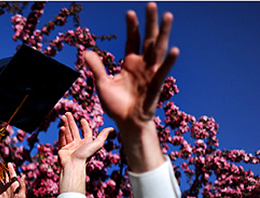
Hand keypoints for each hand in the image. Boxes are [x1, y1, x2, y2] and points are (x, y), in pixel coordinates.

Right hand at [0, 163, 25, 197]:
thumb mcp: (21, 195)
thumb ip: (22, 185)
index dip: (10, 169)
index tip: (8, 163)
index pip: (12, 175)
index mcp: (15, 186)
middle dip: (1, 170)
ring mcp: (3, 190)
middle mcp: (9, 187)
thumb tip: (23, 175)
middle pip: (5, 176)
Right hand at [58, 112, 112, 168]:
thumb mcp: (97, 144)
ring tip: (62, 117)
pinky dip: (62, 133)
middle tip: (67, 113)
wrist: (74, 165)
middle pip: (74, 130)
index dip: (85, 125)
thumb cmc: (85, 155)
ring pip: (67, 133)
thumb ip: (103, 136)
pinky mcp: (63, 149)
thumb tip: (112, 129)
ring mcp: (70, 146)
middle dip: (71, 121)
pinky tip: (62, 127)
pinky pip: (62, 139)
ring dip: (65, 124)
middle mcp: (78, 144)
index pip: (86, 132)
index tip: (82, 119)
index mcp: (87, 143)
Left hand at [84, 2, 177, 131]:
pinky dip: (168, 61)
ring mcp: (151, 73)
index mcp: (129, 63)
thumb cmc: (116, 105)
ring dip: (163, 33)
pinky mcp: (156, 85)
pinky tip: (174, 49)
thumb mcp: (102, 84)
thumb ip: (97, 68)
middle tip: (152, 4)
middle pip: (147, 39)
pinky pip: (163, 71)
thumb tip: (86, 52)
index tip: (129, 13)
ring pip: (158, 49)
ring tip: (168, 16)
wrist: (127, 124)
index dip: (131, 27)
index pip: (132, 40)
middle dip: (150, 22)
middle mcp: (142, 65)